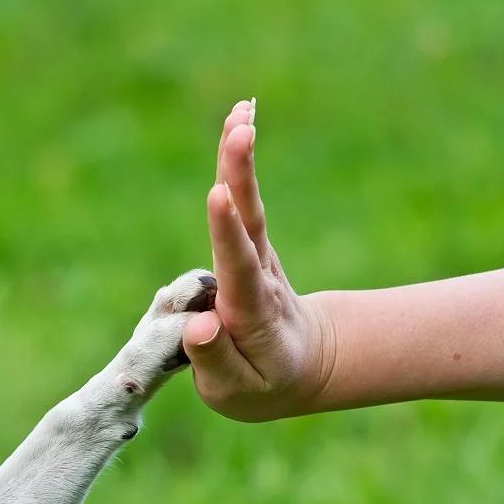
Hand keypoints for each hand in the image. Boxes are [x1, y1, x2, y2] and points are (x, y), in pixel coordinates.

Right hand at [182, 100, 335, 421]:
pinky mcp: (250, 244)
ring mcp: (257, 256)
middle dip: (241, 176)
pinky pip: (242, 199)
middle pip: (250, 222)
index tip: (218, 196)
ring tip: (240, 112)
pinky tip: (237, 119)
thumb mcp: (237, 392)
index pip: (238, 268)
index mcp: (251, 313)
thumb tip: (200, 325)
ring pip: (248, 203)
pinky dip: (237, 161)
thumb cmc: (262, 384)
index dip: (226, 233)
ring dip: (240, 158)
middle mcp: (258, 276)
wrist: (303, 366)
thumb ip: (216, 360)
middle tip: (240, 131)